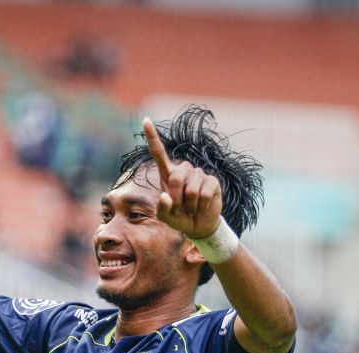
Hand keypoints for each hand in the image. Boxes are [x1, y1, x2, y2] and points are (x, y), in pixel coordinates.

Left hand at [143, 117, 222, 239]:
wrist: (199, 226)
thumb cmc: (179, 218)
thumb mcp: (165, 217)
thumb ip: (162, 208)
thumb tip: (166, 196)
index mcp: (168, 174)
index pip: (159, 153)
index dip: (152, 137)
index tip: (145, 120)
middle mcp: (183, 170)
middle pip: (176, 177)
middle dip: (176, 198)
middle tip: (180, 209)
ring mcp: (199, 174)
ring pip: (191, 190)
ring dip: (190, 206)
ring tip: (191, 209)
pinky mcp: (212, 182)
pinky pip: (204, 194)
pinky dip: (201, 206)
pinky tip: (202, 207)